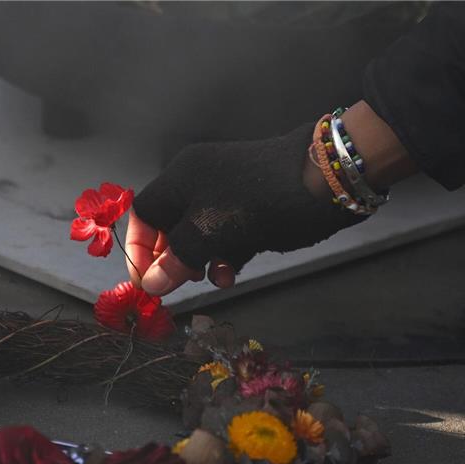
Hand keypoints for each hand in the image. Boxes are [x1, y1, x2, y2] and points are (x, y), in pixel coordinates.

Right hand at [129, 122, 364, 295]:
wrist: (325, 180)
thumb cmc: (259, 201)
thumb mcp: (210, 233)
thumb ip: (177, 259)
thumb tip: (152, 284)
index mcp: (181, 178)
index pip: (143, 213)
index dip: (139, 247)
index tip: (146, 280)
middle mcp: (199, 183)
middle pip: (170, 227)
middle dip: (172, 259)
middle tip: (177, 285)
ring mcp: (227, 197)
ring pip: (199, 238)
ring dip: (200, 263)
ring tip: (212, 278)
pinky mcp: (251, 211)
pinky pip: (225, 239)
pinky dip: (225, 257)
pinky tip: (232, 272)